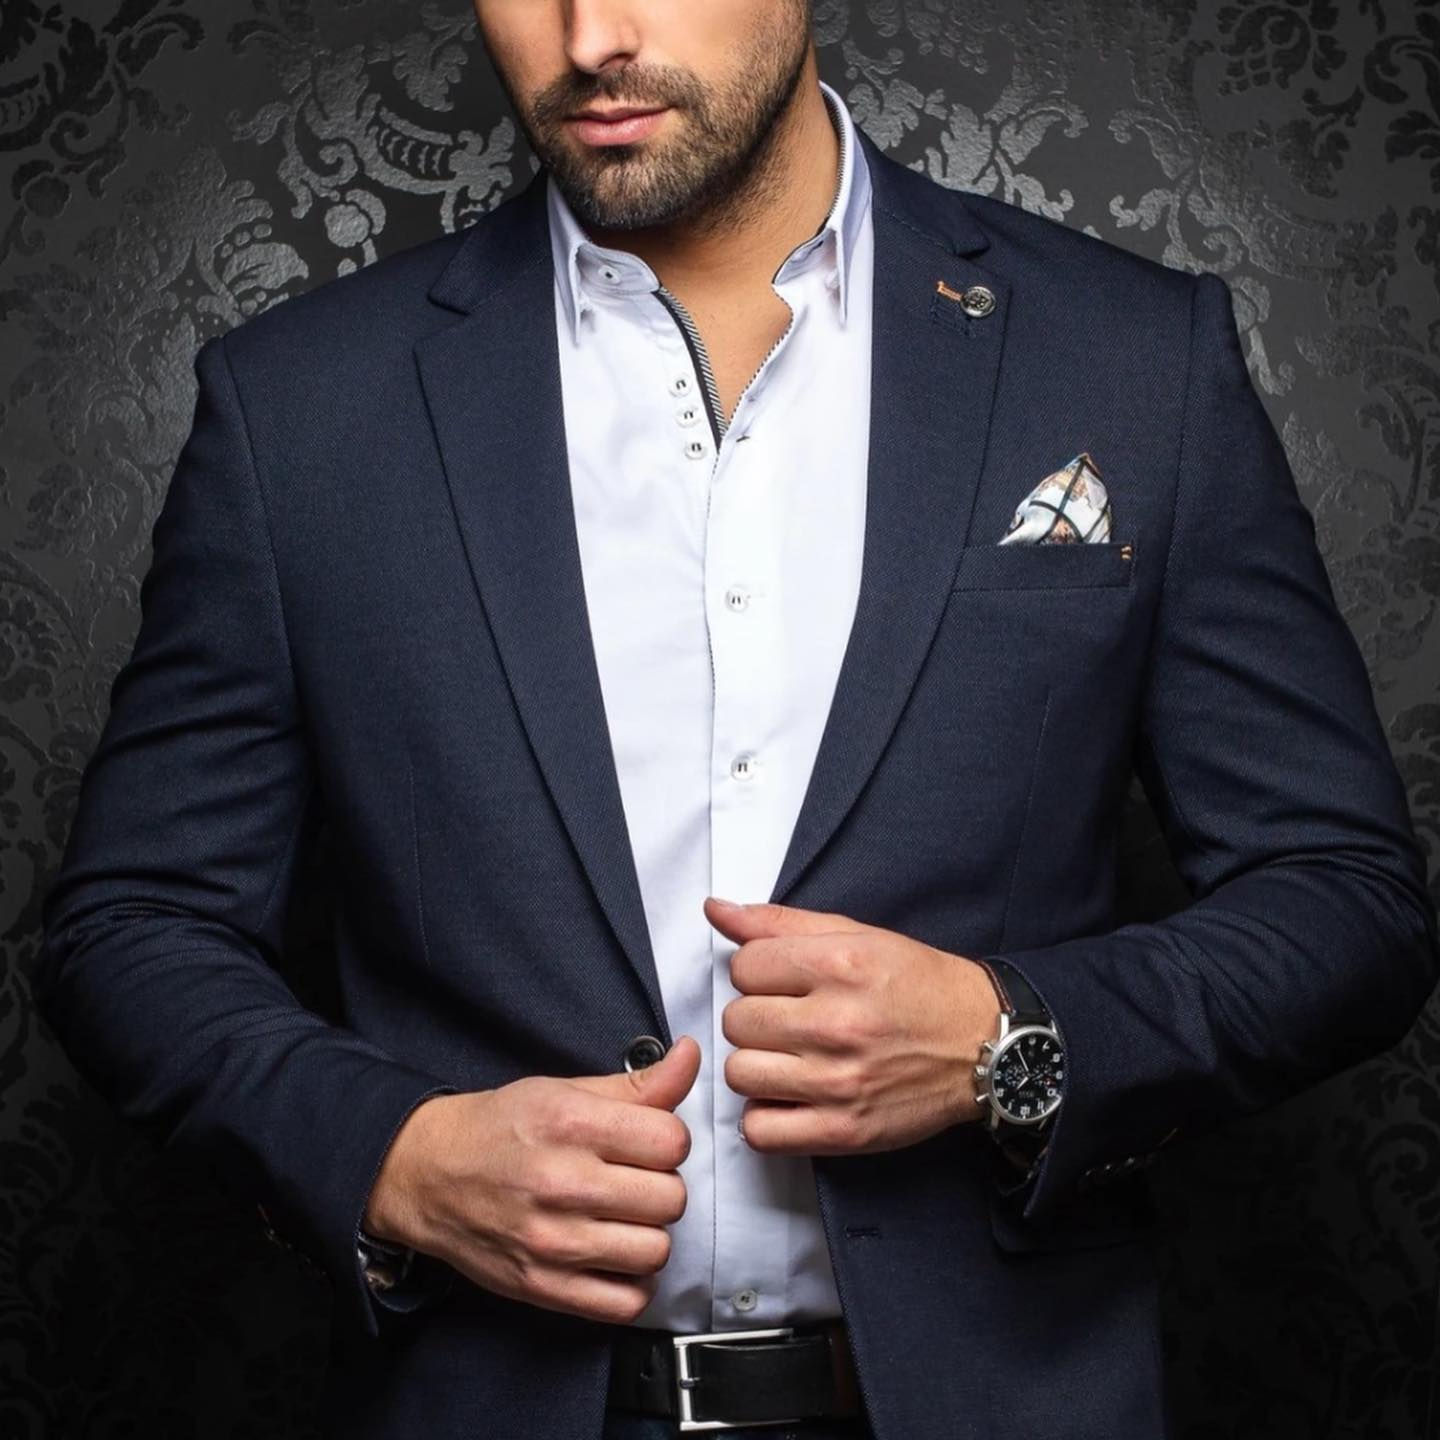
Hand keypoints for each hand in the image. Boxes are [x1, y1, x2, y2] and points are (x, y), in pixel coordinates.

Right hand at [362, 1035, 699, 1323]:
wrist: (428, 1175)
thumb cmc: (500, 1128)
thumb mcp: (564, 1090)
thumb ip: (637, 1084)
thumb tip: (692, 1056)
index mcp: (570, 1124)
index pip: (671, 1141)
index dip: (669, 1141)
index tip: (647, 1143)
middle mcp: (562, 1183)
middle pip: (670, 1198)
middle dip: (660, 1186)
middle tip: (633, 1180)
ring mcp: (552, 1242)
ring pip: (655, 1251)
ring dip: (648, 1234)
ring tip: (622, 1217)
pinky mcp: (544, 1287)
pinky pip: (625, 1302)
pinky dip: (632, 1283)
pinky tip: (614, 1256)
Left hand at [705, 898, 1001, 1155]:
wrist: (984, 1044)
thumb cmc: (918, 985)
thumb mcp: (857, 936)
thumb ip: (780, 923)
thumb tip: (716, 910)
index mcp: (841, 965)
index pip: (744, 966)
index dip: (758, 972)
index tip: (782, 980)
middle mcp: (837, 1023)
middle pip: (737, 1021)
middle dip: (756, 1017)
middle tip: (789, 1019)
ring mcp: (839, 1082)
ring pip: (740, 1074)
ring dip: (757, 1065)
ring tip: (789, 1057)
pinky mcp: (843, 1131)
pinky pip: (761, 1131)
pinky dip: (766, 1115)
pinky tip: (790, 1096)